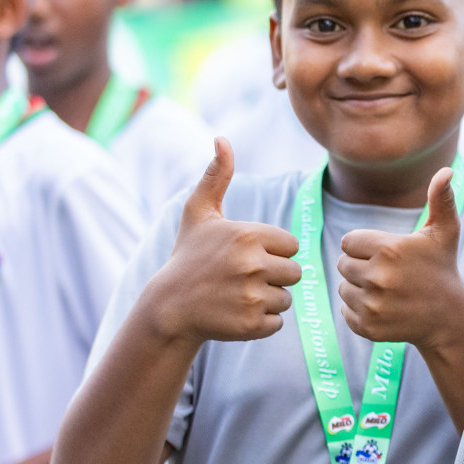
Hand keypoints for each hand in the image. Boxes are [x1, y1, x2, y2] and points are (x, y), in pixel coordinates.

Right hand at [147, 138, 301, 343]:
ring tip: (237, 295)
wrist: (168, 307)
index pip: (291, 246)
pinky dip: (262, 322)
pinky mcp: (251, 324)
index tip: (245, 256)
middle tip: (242, 279)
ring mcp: (251, 296)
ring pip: (287, 298)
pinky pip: (278, 322)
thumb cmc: (189, 256)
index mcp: (249, 235)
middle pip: (295, 273)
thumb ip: (216, 176)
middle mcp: (252, 264)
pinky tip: (236, 313)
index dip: (272, 252)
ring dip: (268, 299)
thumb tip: (221, 138)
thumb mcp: (199, 213)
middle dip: (274, 277)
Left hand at [337, 167, 463, 347]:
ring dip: (359, 289)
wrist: (449, 317)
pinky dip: (359, 311)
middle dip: (361, 267)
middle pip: (343, 265)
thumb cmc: (442, 268)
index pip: (348, 242)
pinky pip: (345, 311)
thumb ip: (441, 199)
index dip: (365, 247)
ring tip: (387, 292)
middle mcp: (378, 277)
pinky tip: (384, 308)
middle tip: (389, 275)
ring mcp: (372, 305)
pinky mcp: (368, 326)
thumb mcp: (444, 232)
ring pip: (344, 288)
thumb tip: (446, 170)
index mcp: (389, 249)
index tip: (387, 255)